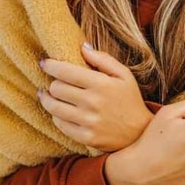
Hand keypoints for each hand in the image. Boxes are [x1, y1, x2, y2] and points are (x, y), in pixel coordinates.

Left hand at [37, 43, 153, 151]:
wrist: (140, 133)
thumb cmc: (130, 100)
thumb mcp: (124, 74)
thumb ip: (103, 59)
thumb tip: (82, 46)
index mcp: (101, 84)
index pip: (65, 71)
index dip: (50, 65)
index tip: (44, 63)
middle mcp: (93, 103)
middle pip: (56, 88)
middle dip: (53, 82)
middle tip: (54, 81)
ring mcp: (89, 122)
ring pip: (53, 107)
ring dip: (47, 99)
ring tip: (47, 95)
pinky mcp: (86, 137)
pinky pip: (60, 124)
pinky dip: (56, 116)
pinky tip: (59, 112)